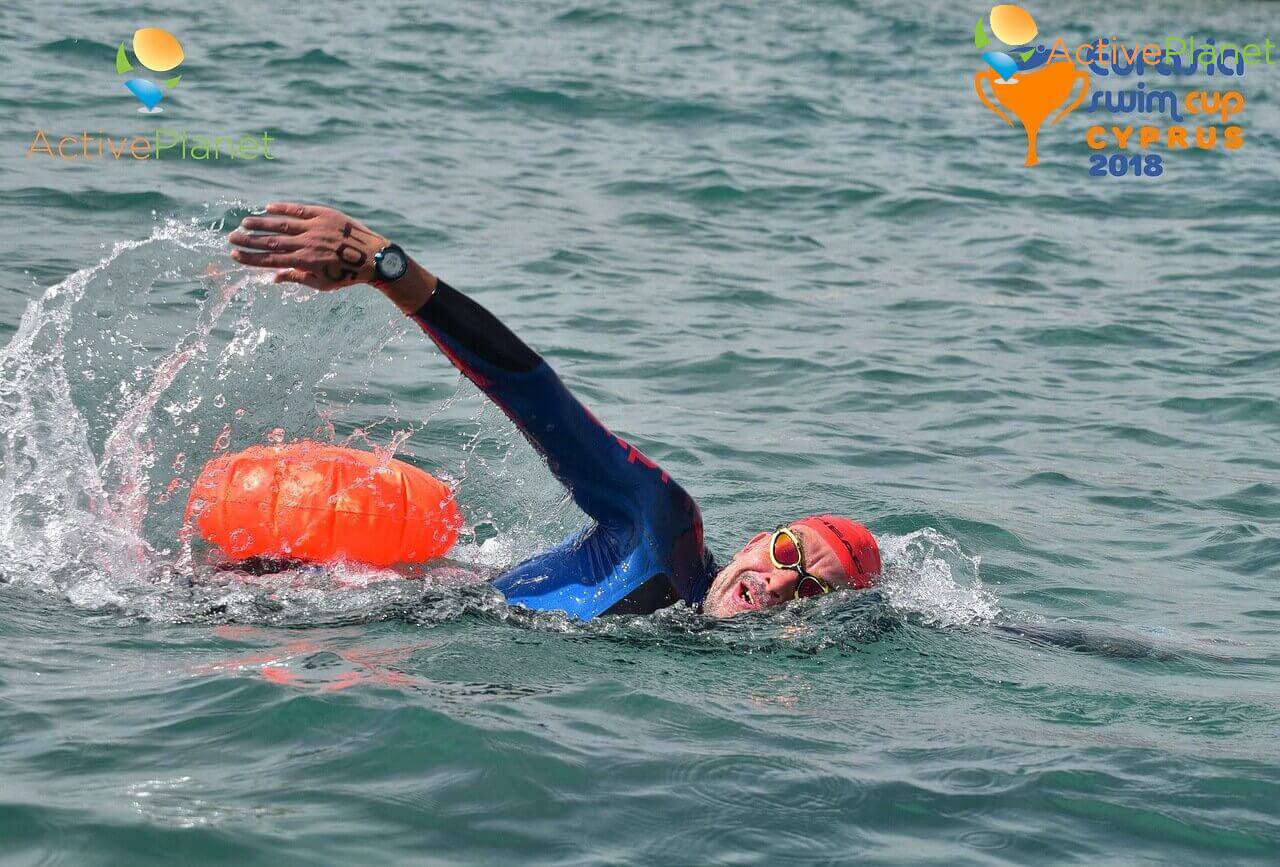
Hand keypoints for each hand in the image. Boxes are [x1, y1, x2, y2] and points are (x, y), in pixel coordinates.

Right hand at [228, 202, 387, 289]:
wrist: (373, 258)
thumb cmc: (347, 275)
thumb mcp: (322, 284)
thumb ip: (296, 278)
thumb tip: (273, 278)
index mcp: (305, 262)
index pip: (271, 260)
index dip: (251, 258)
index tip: (235, 256)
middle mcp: (307, 243)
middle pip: (271, 241)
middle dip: (248, 240)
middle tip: (231, 238)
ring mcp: (316, 227)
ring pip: (281, 223)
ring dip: (260, 223)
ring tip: (245, 223)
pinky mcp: (325, 215)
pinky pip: (299, 210)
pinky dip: (283, 208)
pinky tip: (268, 208)